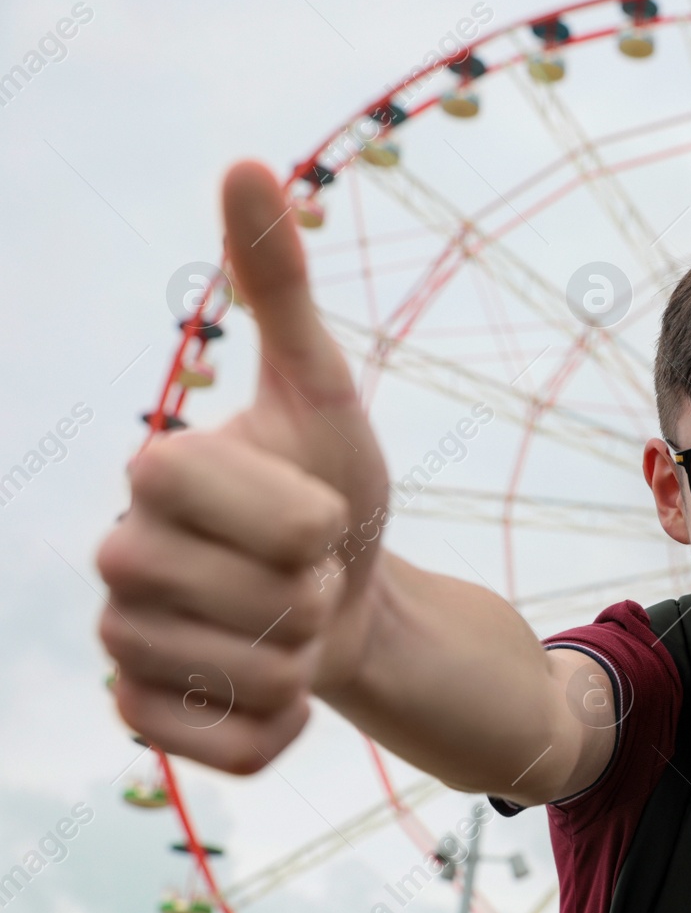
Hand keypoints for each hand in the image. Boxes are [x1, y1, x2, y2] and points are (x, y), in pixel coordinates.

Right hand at [95, 161, 389, 773]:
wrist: (352, 593)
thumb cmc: (333, 488)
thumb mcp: (320, 387)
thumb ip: (279, 286)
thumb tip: (246, 161)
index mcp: (153, 476)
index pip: (229, 505)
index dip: (301, 516)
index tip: (319, 510)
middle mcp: (116, 560)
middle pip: (236, 601)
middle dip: (308, 593)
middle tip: (310, 576)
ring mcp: (125, 646)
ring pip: (235, 679)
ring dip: (302, 659)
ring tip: (295, 628)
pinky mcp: (147, 720)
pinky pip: (220, 751)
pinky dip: (278, 732)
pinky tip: (288, 692)